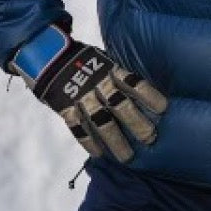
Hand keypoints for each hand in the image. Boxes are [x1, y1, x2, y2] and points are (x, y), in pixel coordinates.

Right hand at [11, 26, 167, 162]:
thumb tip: (140, 89)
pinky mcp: (65, 107)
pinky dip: (88, 141)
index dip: (148, 95)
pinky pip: (77, 127)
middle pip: (120, 105)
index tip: (163, 108)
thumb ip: (116, 73)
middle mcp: (97, 83)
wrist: (46, 54)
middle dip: (136, 123)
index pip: (133, 82)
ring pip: (101, 121)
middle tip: (150, 138)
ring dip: (115, 140)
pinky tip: (99, 154)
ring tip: (127, 157)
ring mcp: (80, 96)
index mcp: (109, 68)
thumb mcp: (102, 58)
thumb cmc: (81, 59)